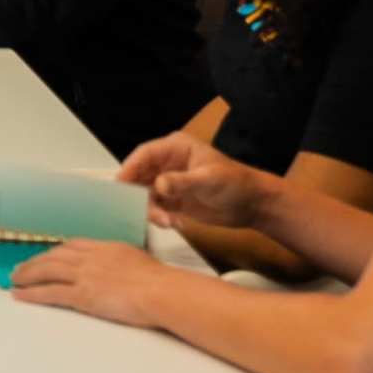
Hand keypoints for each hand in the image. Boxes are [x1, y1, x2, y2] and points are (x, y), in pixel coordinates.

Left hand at [8, 237, 177, 325]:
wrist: (160, 290)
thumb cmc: (159, 280)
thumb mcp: (138, 259)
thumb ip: (123, 261)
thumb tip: (122, 265)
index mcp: (105, 247)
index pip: (73, 246)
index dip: (55, 252)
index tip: (45, 256)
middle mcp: (90, 258)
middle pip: (55, 256)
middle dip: (35, 262)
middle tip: (20, 268)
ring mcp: (84, 275)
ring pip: (47, 271)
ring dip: (27, 275)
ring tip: (14, 280)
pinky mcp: (82, 295)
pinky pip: (50, 292)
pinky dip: (32, 293)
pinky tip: (20, 295)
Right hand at [116, 134, 279, 233]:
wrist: (252, 205)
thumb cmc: (234, 183)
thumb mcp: (208, 180)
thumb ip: (182, 182)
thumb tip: (158, 185)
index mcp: (175, 148)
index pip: (145, 154)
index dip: (130, 168)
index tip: (120, 185)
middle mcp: (167, 164)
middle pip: (139, 176)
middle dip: (137, 194)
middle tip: (139, 210)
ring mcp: (169, 183)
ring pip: (145, 195)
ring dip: (151, 210)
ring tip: (166, 222)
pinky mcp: (174, 201)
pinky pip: (156, 209)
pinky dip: (160, 218)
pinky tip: (174, 224)